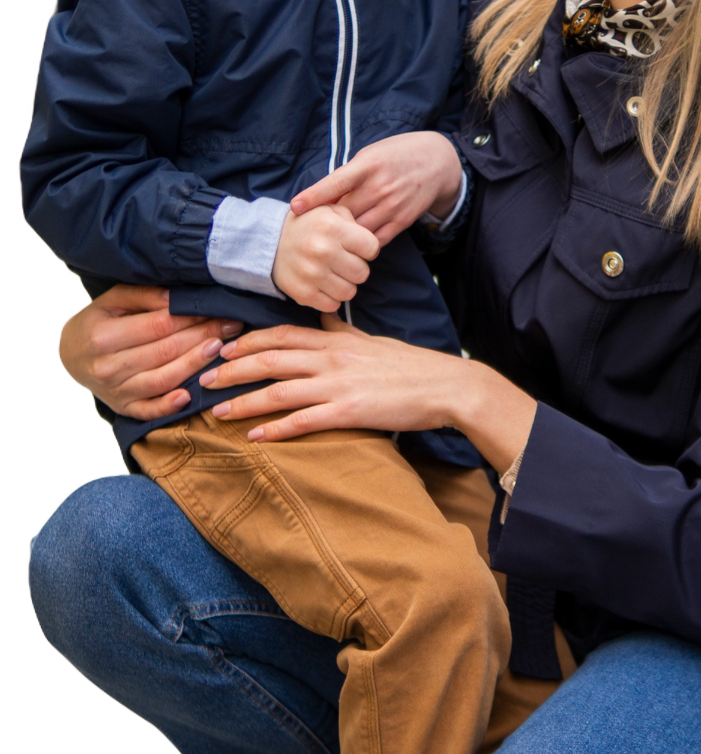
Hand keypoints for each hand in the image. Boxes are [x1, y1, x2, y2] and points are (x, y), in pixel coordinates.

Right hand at [59, 284, 243, 419]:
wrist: (71, 354)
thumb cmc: (98, 322)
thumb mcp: (113, 301)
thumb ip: (144, 296)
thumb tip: (178, 299)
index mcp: (103, 336)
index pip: (158, 325)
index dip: (191, 317)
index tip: (218, 309)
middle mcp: (108, 367)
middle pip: (165, 351)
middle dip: (202, 336)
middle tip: (231, 326)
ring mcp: (115, 391)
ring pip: (164, 379)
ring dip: (195, 364)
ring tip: (220, 349)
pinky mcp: (123, 408)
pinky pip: (149, 410)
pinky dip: (169, 405)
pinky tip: (189, 396)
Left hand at [199, 318, 535, 470]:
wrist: (443, 386)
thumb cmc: (408, 365)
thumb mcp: (370, 339)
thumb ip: (341, 329)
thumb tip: (321, 315)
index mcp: (335, 340)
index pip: (281, 335)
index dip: (247, 342)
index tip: (223, 348)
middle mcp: (331, 359)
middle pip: (270, 360)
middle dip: (232, 370)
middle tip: (204, 379)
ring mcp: (338, 385)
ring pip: (278, 391)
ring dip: (243, 402)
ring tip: (217, 411)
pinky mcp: (348, 412)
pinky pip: (303, 421)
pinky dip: (275, 429)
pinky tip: (254, 437)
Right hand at [272, 203, 379, 310]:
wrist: (269, 241)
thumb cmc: (308, 225)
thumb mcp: (330, 210)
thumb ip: (354, 221)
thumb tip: (370, 244)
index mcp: (333, 228)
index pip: (372, 248)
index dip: (367, 249)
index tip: (356, 247)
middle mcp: (323, 251)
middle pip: (362, 273)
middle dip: (356, 268)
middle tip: (343, 262)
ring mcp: (312, 274)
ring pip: (350, 292)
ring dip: (345, 284)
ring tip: (333, 273)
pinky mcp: (303, 293)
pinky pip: (332, 305)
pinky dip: (330, 297)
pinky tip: (323, 284)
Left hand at [289, 132, 463, 244]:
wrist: (438, 162)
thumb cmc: (397, 155)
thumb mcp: (371, 154)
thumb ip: (349, 174)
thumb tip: (323, 196)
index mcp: (368, 165)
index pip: (336, 182)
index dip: (314, 195)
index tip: (295, 207)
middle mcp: (380, 186)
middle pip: (344, 212)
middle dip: (327, 221)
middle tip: (312, 228)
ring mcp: (392, 205)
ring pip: (358, 229)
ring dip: (343, 235)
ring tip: (331, 238)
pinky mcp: (403, 220)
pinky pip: (376, 240)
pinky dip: (362, 243)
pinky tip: (353, 243)